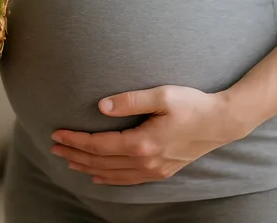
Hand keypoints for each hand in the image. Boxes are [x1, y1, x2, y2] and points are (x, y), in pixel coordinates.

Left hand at [50, 85, 255, 185]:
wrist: (222, 122)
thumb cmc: (193, 104)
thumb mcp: (162, 95)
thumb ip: (131, 100)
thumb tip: (102, 106)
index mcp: (143, 143)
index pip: (99, 145)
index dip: (76, 140)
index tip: (57, 133)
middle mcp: (146, 161)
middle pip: (101, 162)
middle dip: (75, 154)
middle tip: (54, 147)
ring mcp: (154, 170)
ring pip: (112, 174)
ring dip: (87, 168)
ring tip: (68, 161)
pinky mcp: (162, 171)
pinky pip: (128, 180)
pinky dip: (109, 179)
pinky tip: (98, 176)